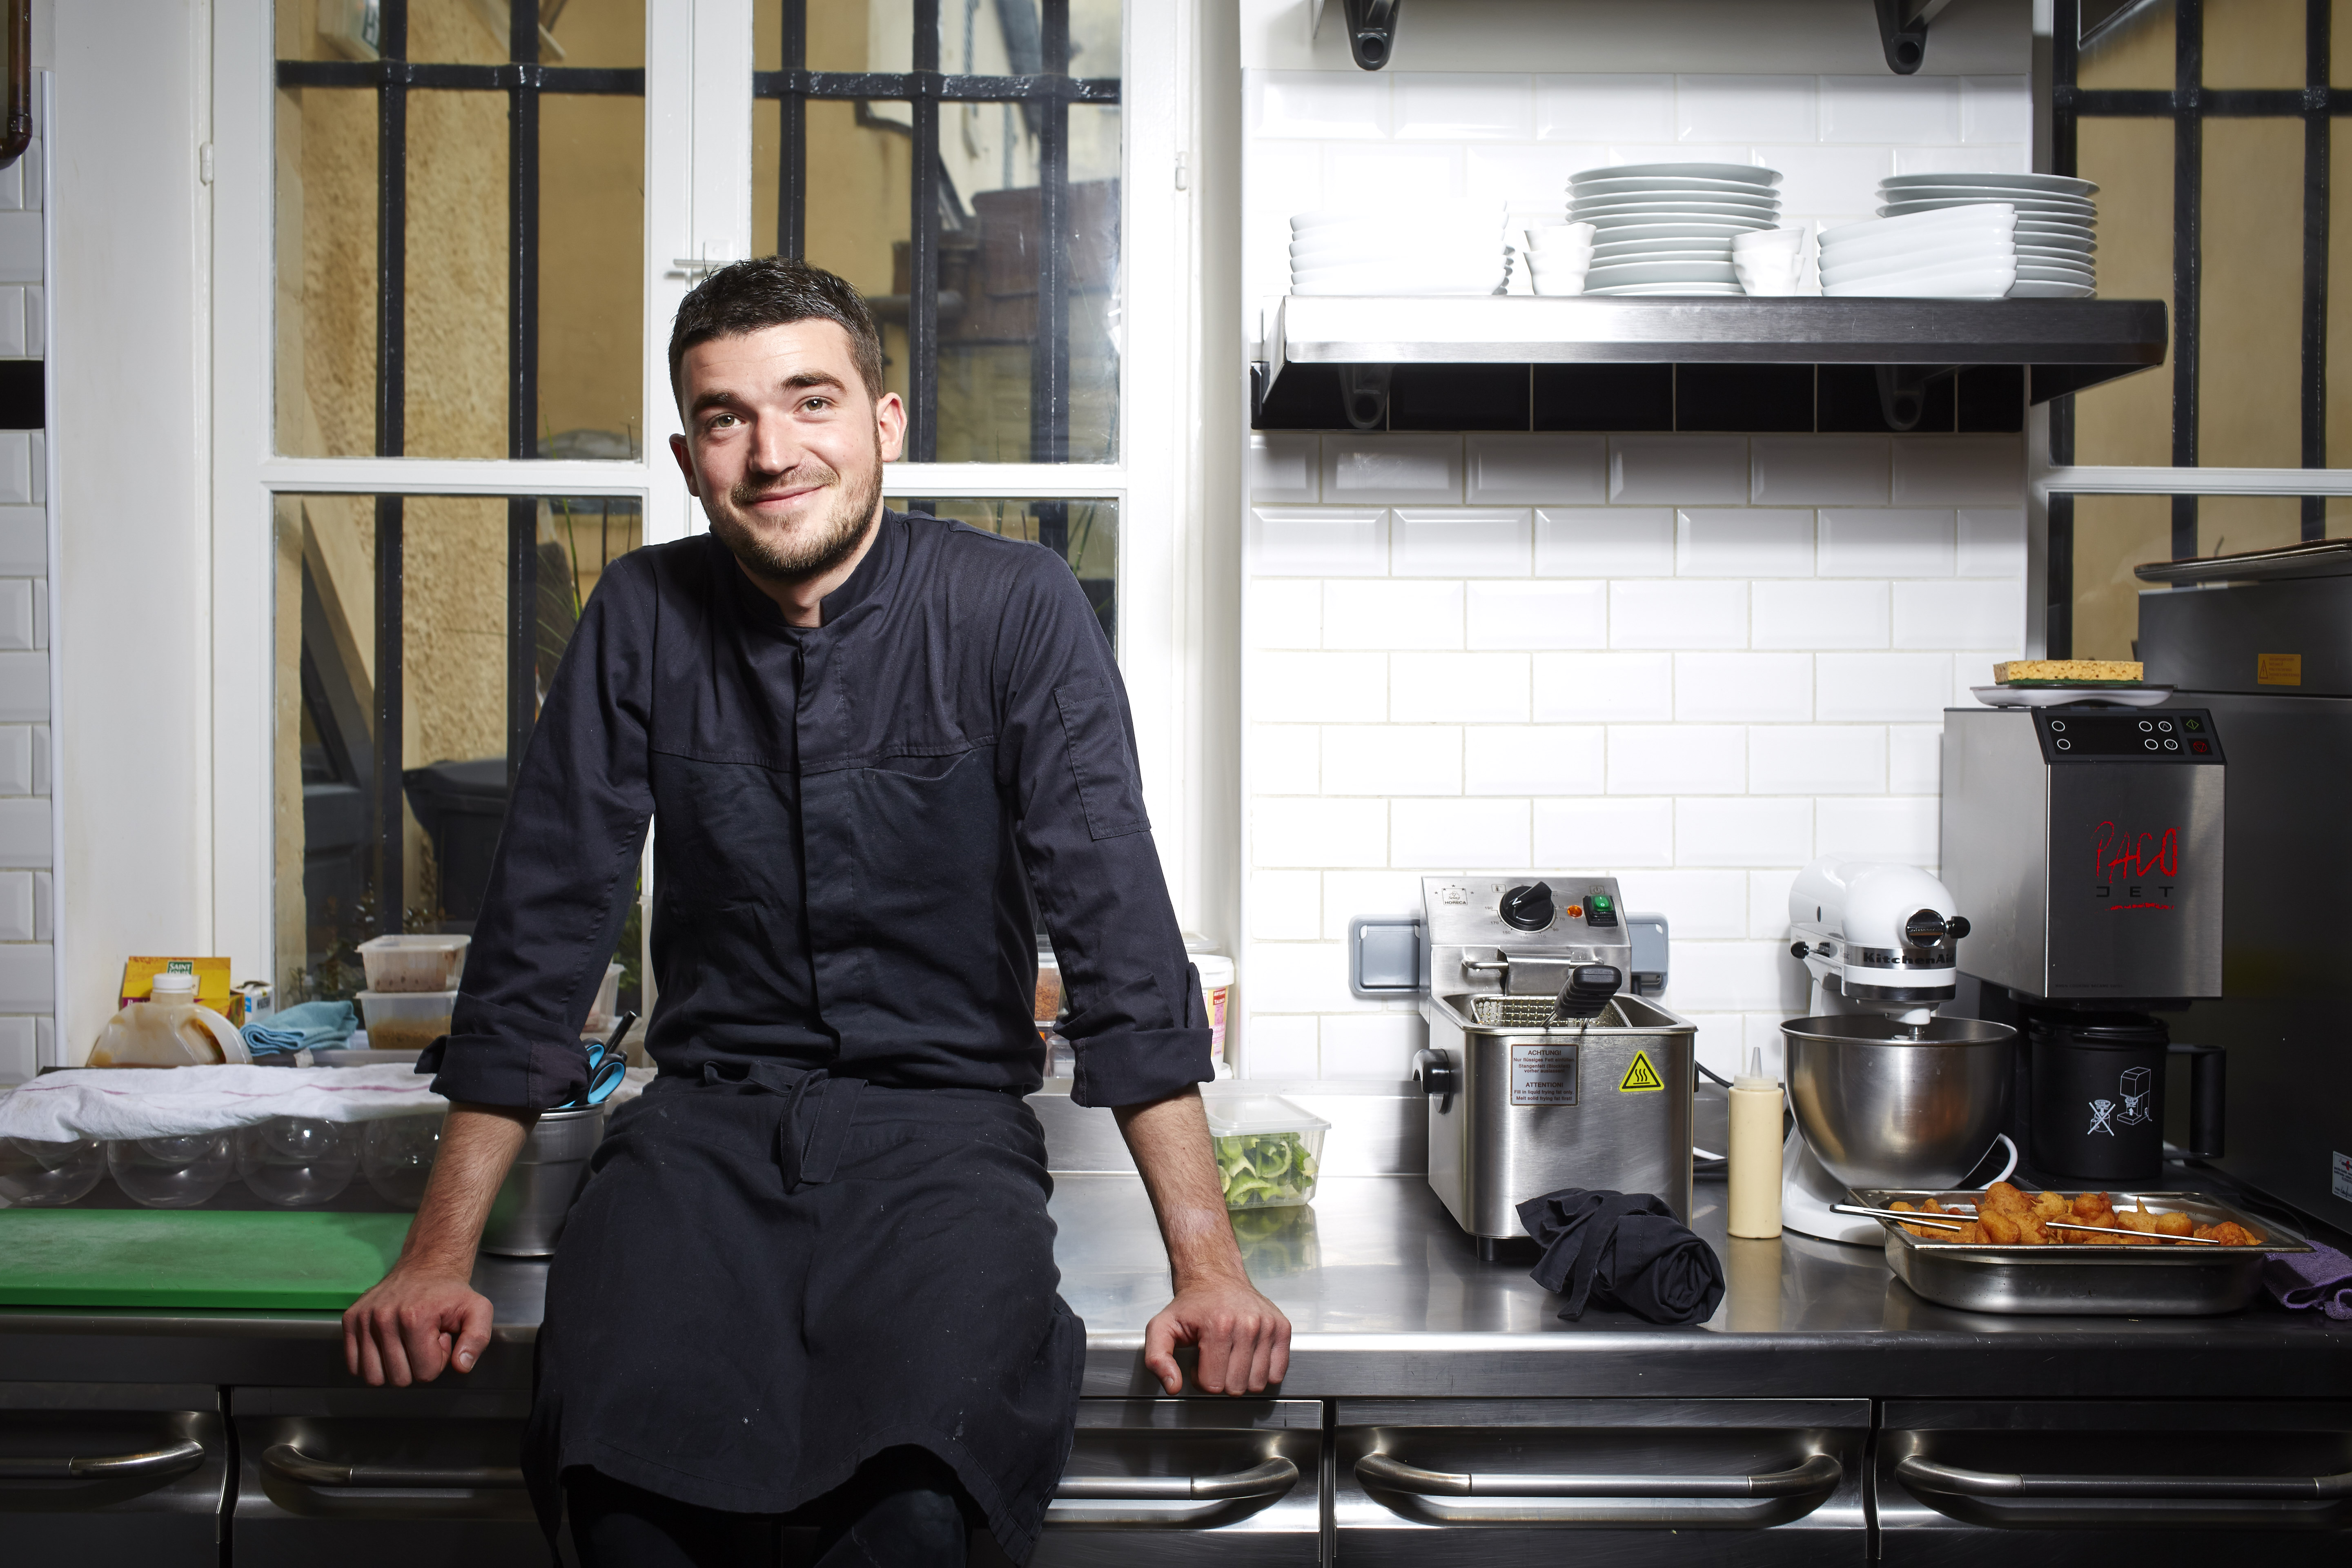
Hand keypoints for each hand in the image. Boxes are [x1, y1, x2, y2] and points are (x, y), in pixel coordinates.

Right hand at [341, 1265, 493, 1386]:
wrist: (426, 1266)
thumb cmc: (450, 1294)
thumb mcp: (477, 1310)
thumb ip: (477, 1339)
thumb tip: (461, 1366)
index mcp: (415, 1317)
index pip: (425, 1373)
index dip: (438, 1360)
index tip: (439, 1337)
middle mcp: (383, 1318)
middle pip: (399, 1379)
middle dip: (417, 1364)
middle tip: (424, 1338)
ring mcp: (364, 1319)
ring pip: (374, 1378)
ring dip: (394, 1365)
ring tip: (407, 1341)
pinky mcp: (350, 1319)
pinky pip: (354, 1366)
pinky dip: (373, 1362)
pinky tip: (389, 1342)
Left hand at [1143, 1276, 1290, 1394]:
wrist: (1215, 1277)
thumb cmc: (1191, 1305)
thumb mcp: (1161, 1327)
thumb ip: (1157, 1359)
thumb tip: (1173, 1385)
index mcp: (1218, 1326)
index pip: (1212, 1385)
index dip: (1201, 1378)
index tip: (1198, 1360)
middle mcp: (1248, 1324)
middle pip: (1236, 1387)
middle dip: (1221, 1379)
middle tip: (1214, 1357)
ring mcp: (1268, 1326)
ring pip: (1258, 1384)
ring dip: (1242, 1376)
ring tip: (1230, 1355)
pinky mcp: (1282, 1328)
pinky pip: (1278, 1373)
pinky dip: (1262, 1371)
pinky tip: (1248, 1356)